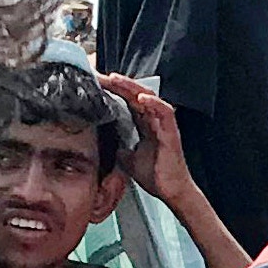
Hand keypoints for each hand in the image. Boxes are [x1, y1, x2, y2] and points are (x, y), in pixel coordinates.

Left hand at [95, 72, 197, 203]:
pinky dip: (153, 103)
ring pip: (148, 97)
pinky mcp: (171, 132)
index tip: (96, 84)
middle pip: (135, 94)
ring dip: (132, 87)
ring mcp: (163, 125)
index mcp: (145, 124)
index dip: (112, 91)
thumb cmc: (156, 176)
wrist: (171, 192)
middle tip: (100, 75)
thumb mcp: (129, 160)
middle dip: (117, 83)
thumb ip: (120, 148)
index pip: (127, 101)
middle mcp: (154, 120)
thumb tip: (107, 144)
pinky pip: (164, 111)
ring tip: (116, 79)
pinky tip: (141, 98)